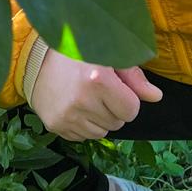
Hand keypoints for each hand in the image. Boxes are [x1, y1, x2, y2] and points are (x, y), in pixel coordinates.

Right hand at [29, 51, 161, 140]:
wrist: (35, 60)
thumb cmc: (77, 53)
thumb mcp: (108, 55)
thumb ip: (134, 77)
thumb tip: (156, 97)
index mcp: (98, 79)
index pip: (131, 110)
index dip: (127, 99)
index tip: (116, 88)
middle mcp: (82, 101)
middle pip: (117, 123)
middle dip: (113, 108)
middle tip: (98, 90)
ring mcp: (67, 116)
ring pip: (101, 133)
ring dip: (99, 118)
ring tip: (86, 97)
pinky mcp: (55, 126)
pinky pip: (83, 137)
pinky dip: (83, 124)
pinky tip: (74, 106)